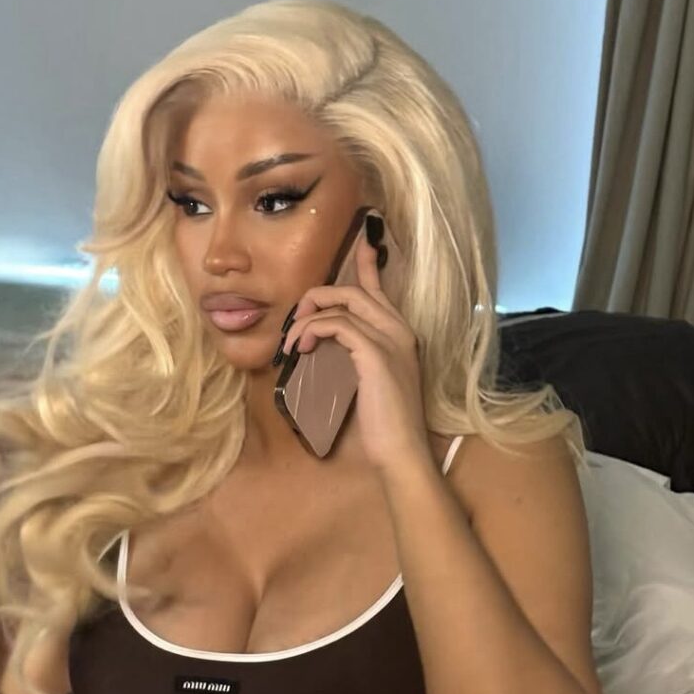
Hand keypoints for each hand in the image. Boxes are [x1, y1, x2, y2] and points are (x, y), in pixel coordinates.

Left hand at [281, 223, 432, 473]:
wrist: (401, 450)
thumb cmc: (383, 424)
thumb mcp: (367, 381)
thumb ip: (353, 356)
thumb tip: (321, 342)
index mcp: (401, 334)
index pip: (378, 289)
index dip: (365, 263)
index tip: (360, 242)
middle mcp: (399, 330)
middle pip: (354, 290)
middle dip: (317, 296)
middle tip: (296, 319)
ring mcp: (390, 339)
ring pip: (343, 302)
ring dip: (308, 317)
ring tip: (292, 341)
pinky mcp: (375, 354)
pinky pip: (337, 324)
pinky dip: (313, 329)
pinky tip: (301, 347)